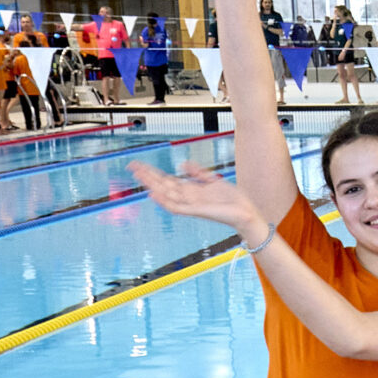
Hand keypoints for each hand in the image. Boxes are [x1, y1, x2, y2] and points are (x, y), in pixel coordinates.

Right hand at [132, 160, 263, 233]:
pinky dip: (165, 201)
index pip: (167, 180)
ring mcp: (190, 205)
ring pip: (166, 195)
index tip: (139, 165)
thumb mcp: (213, 181)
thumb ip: (198, 173)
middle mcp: (188, 198)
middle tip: (132, 167)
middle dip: (148, 176)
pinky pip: (176, 207)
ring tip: (139, 176)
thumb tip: (182, 164)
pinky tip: (155, 194)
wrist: (245, 212)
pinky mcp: (196, 211)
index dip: (153, 173)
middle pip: (162, 186)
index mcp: (191, 191)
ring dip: (152, 185)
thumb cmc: (232, 200)